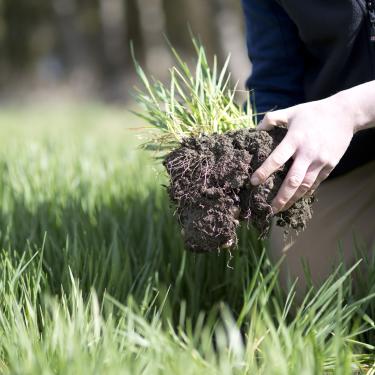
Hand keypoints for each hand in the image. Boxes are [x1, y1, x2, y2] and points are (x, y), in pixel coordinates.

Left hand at [250, 96, 355, 212]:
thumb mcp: (292, 111)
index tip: (253, 182)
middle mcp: (308, 153)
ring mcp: (321, 161)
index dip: (264, 172)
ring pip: (305, 186)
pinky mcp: (330, 165)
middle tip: (269, 209)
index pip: (277, 159)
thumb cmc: (314, 112)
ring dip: (293, 199)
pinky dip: (306, 192)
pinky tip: (297, 198)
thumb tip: (256, 129)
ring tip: (281, 209)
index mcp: (295, 139)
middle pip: (292, 180)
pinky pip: (316, 182)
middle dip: (281, 197)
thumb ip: (272, 119)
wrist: (345, 114)